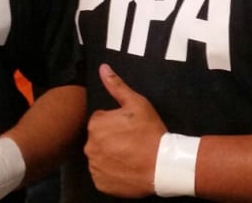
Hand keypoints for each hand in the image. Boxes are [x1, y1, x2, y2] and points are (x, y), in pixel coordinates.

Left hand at [84, 64, 166, 197]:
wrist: (162, 165)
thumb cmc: (150, 132)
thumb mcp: (137, 103)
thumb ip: (117, 86)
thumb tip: (102, 68)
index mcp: (96, 125)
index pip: (100, 120)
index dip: (115, 122)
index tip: (128, 127)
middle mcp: (90, 146)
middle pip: (98, 139)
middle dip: (110, 138)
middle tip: (130, 142)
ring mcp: (95, 166)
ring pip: (99, 157)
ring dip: (110, 155)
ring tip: (129, 155)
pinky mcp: (100, 183)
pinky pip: (102, 174)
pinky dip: (111, 172)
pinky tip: (125, 168)